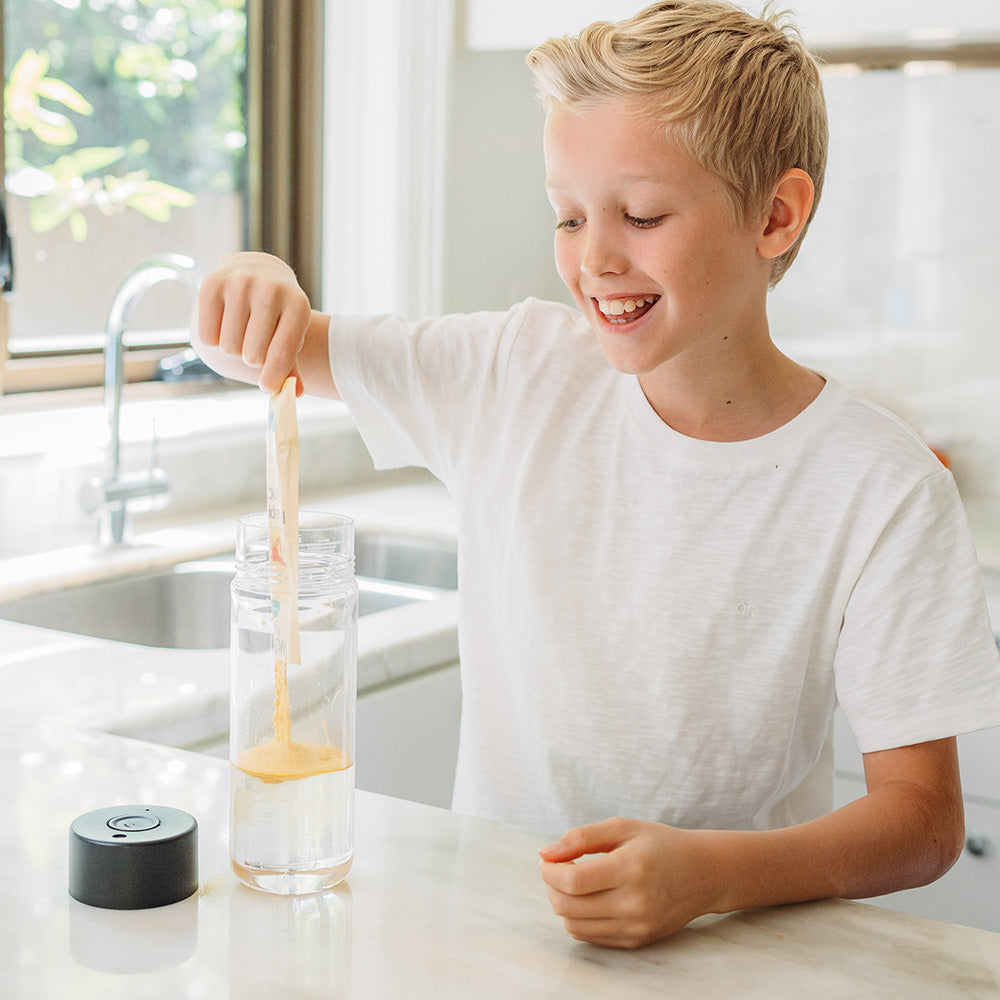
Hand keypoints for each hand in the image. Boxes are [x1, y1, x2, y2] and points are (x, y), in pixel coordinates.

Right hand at [196, 252, 311, 392]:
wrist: (259, 271)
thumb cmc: (278, 313)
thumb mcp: (292, 333)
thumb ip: (291, 365)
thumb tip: (294, 394)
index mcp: (297, 305)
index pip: (282, 354)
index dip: (273, 378)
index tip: (267, 387)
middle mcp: (270, 290)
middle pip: (252, 355)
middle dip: (253, 359)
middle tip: (255, 344)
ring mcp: (240, 283)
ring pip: (229, 347)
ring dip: (233, 350)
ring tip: (242, 332)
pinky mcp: (212, 283)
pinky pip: (207, 336)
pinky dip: (213, 339)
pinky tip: (223, 325)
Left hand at [539, 817, 718, 948]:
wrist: (703, 874)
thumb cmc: (660, 845)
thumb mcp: (622, 827)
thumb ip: (581, 837)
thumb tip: (545, 853)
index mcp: (630, 868)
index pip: (572, 881)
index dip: (549, 871)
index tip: (548, 859)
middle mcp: (634, 903)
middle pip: (568, 907)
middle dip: (551, 887)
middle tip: (558, 869)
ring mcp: (636, 926)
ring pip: (574, 926)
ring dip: (563, 903)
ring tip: (574, 883)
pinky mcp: (637, 940)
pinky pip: (591, 937)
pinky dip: (580, 919)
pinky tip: (589, 898)